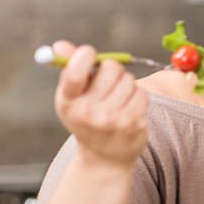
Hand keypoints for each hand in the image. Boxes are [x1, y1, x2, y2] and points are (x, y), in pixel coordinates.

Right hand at [52, 41, 149, 170]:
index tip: (89, 54)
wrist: (104, 157)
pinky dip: (138, 96)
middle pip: (111, 68)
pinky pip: (142, 94)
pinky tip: (129, 108)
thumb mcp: (72, 97)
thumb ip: (70, 69)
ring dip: (126, 85)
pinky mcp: (133, 124)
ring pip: (129, 80)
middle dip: (112, 70)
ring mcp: (112, 120)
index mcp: (68, 103)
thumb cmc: (86, 119)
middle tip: (108, 82)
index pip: (75, 73)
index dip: (84, 56)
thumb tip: (60, 45)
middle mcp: (88, 113)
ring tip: (117, 99)